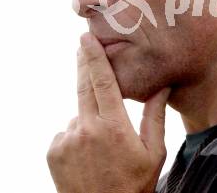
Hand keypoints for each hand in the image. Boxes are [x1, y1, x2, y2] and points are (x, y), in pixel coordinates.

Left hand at [46, 32, 170, 192]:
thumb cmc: (134, 184)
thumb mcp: (153, 151)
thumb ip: (155, 115)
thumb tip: (162, 86)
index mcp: (114, 126)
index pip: (103, 82)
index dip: (94, 57)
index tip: (86, 38)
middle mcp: (87, 129)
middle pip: (83, 86)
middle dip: (83, 64)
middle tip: (82, 45)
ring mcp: (67, 140)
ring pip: (79, 112)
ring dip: (89, 115)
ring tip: (102, 143)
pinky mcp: (54, 151)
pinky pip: (67, 130)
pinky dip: (78, 132)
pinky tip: (88, 152)